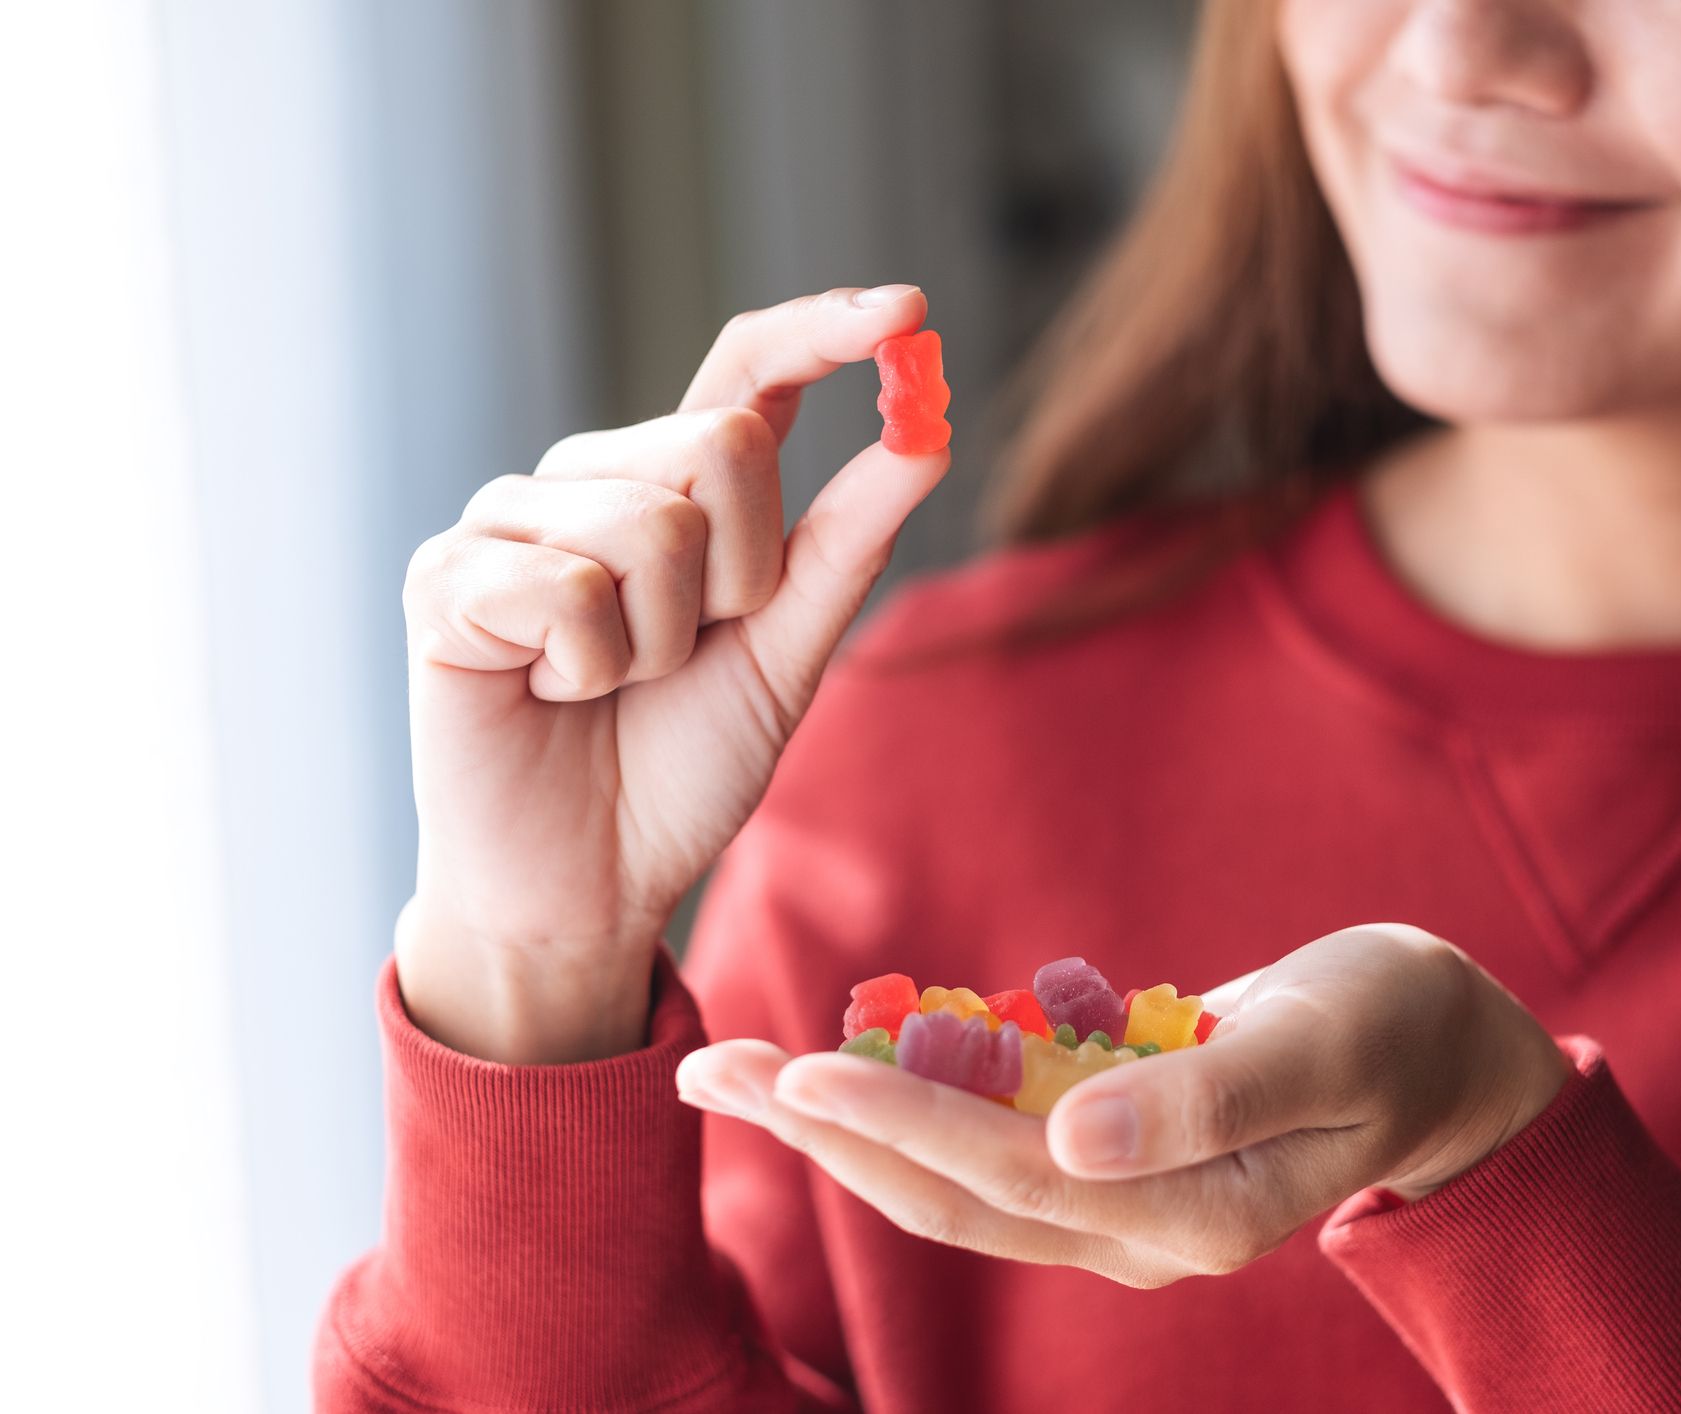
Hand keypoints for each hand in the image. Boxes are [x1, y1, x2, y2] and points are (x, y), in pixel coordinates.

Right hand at [396, 285, 949, 1062]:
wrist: (589, 882)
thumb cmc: (681, 766)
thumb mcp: (788, 654)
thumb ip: (846, 545)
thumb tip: (928, 434)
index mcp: (675, 487)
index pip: (748, 372)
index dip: (824, 331)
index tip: (909, 307)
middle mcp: (592, 479)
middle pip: (723, 444)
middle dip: (742, 579)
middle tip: (686, 655)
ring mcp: (510, 521)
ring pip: (650, 524)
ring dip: (661, 642)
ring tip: (610, 687)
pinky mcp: (447, 578)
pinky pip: (567, 587)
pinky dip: (586, 668)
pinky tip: (548, 694)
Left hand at [676, 924, 1572, 1285]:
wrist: (1440, 1055)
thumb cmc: (1394, 1028)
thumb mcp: (1325, 1044)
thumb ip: (1204, 1096)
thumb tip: (1072, 1138)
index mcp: (1190, 1214)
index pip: (1011, 1174)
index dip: (902, 1123)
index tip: (801, 1071)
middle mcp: (1137, 1230)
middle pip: (949, 1193)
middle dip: (827, 1136)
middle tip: (711, 1070)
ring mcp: (1118, 1204)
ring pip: (951, 1179)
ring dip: (842, 1127)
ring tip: (738, 1072)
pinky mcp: (1106, 1164)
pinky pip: (986, 1144)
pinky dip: (907, 1105)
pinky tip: (840, 1064)